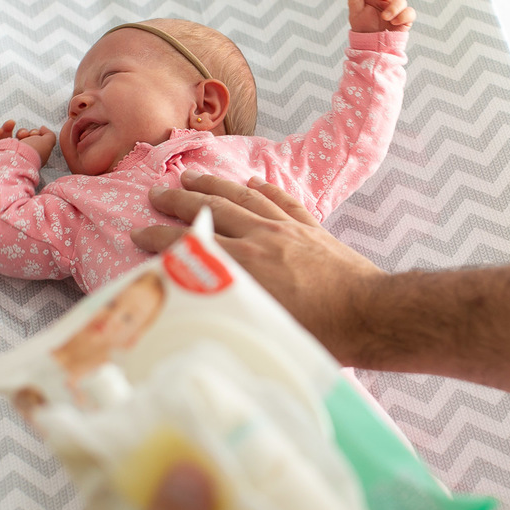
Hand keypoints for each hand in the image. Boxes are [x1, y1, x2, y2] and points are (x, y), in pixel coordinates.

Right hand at [0, 120, 56, 165]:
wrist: (14, 161)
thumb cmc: (32, 153)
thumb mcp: (48, 143)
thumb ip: (49, 134)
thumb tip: (42, 128)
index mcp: (31, 155)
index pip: (32, 141)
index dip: (34, 134)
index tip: (34, 134)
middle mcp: (18, 155)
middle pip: (19, 138)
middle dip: (23, 132)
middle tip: (25, 134)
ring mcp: (4, 153)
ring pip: (4, 137)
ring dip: (8, 127)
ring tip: (11, 123)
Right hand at [130, 171, 384, 365]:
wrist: (371, 314)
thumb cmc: (321, 334)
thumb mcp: (264, 332)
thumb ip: (229, 318)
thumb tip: (199, 325)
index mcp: (246, 267)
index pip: (193, 245)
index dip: (162, 239)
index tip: (139, 232)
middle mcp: (262, 239)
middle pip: (213, 210)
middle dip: (181, 200)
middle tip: (156, 193)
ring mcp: (289, 229)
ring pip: (245, 197)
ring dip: (216, 184)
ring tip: (193, 176)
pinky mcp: (312, 229)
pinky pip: (283, 201)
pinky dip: (265, 189)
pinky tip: (253, 182)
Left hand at [345, 0, 415, 32]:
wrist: (373, 47)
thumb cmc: (363, 29)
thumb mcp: (355, 14)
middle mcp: (383, 0)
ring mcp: (395, 9)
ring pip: (400, 0)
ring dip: (393, 7)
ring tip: (385, 17)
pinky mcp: (404, 19)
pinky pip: (409, 12)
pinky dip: (403, 16)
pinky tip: (394, 22)